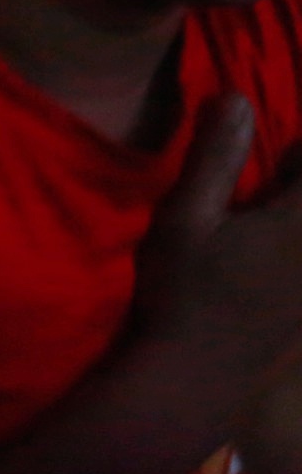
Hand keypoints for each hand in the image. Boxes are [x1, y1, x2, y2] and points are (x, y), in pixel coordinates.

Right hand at [133, 95, 301, 380]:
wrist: (196, 376)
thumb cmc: (182, 293)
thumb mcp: (185, 218)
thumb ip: (215, 159)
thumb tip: (238, 97)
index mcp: (297, 221)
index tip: (289, 145)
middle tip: (283, 174)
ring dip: (297, 215)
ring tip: (275, 214)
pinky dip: (297, 261)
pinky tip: (281, 255)